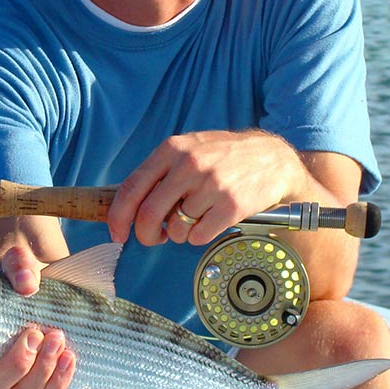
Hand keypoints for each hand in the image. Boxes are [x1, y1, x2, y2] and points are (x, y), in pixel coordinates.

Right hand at [0, 242, 75, 388]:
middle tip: (37, 333)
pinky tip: (68, 356)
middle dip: (19, 362)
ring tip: (57, 339)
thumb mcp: (16, 264)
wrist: (44, 292)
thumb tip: (26, 283)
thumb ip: (17, 267)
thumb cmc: (18, 281)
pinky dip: (59, 381)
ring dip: (43, 369)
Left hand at [106, 130, 306, 246]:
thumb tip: (127, 206)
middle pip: (149, 214)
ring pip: (176, 229)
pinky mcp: (231, 205)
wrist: (273, 159)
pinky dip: (200, 236)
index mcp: (171, 150)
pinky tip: (211, 221)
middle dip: (146, 235)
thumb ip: (159, 172)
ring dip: (181, 233)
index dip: (118, 216)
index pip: (132, 187)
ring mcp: (211, 185)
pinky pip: (199, 236)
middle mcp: (189, 164)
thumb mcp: (188, 150)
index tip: (116, 234)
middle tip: (154, 239)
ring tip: (197, 217)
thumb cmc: (223, 158)